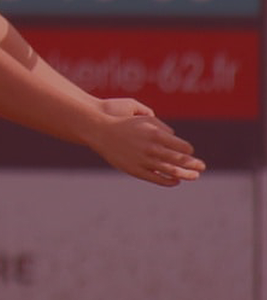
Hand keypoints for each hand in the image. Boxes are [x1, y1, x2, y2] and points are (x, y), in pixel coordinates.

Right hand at [86, 100, 203, 185]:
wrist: (98, 130)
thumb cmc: (122, 121)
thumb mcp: (143, 118)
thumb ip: (161, 126)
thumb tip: (174, 136)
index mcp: (155, 134)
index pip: (182, 146)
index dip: (188, 150)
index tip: (190, 151)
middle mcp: (150, 148)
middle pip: (179, 159)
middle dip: (193, 164)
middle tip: (202, 167)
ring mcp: (142, 160)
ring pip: (169, 170)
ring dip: (185, 174)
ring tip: (195, 176)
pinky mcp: (134, 169)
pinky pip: (155, 178)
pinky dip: (167, 181)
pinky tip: (176, 181)